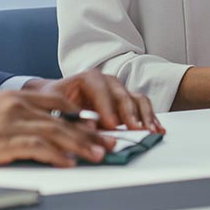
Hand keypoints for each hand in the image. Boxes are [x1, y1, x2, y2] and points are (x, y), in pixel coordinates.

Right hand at [0, 91, 111, 166]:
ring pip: (55, 133)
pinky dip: (56, 155)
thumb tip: (46, 130)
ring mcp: (8, 124)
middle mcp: (16, 106)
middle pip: (63, 120)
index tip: (101, 128)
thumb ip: (19, 115)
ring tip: (99, 155)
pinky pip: (35, 148)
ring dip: (80, 146)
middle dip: (90, 134)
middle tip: (111, 144)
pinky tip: (69, 163)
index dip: (83, 117)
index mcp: (16, 97)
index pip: (60, 104)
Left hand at [26, 69, 162, 132]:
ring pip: (136, 99)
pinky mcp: (126, 104)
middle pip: (122, 95)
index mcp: (88, 78)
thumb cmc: (53, 101)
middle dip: (129, 114)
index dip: (106, 107)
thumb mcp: (53, 106)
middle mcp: (107, 82)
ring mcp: (119, 92)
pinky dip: (150, 118)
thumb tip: (89, 128)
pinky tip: (157, 129)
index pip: (100, 89)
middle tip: (135, 130)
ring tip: (150, 131)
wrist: (56, 99)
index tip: (110, 124)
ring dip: (145, 116)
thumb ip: (70, 117)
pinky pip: (142, 107)